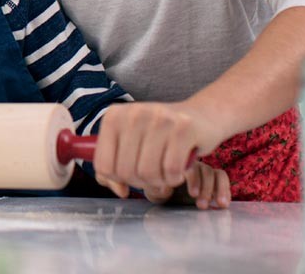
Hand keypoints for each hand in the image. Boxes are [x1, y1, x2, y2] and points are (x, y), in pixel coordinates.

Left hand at [93, 101, 227, 194]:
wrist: (202, 115)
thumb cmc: (162, 135)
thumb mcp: (132, 144)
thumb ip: (116, 169)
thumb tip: (120, 190)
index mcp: (114, 116)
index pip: (103, 164)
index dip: (118, 179)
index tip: (132, 174)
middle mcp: (133, 113)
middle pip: (125, 172)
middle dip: (141, 182)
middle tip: (154, 174)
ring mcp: (159, 118)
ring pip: (148, 173)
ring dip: (160, 182)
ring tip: (166, 170)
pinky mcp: (183, 128)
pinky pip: (171, 170)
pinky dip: (175, 178)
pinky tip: (180, 169)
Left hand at [143, 161, 230, 209]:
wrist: (168, 197)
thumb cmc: (158, 191)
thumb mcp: (153, 192)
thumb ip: (156, 190)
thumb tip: (166, 188)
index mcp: (176, 164)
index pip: (188, 166)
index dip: (193, 179)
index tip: (193, 194)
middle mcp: (191, 164)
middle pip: (204, 169)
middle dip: (206, 188)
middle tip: (202, 205)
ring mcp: (202, 170)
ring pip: (214, 173)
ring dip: (217, 189)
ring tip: (218, 204)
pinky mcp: (212, 178)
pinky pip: (221, 178)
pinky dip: (225, 189)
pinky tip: (223, 202)